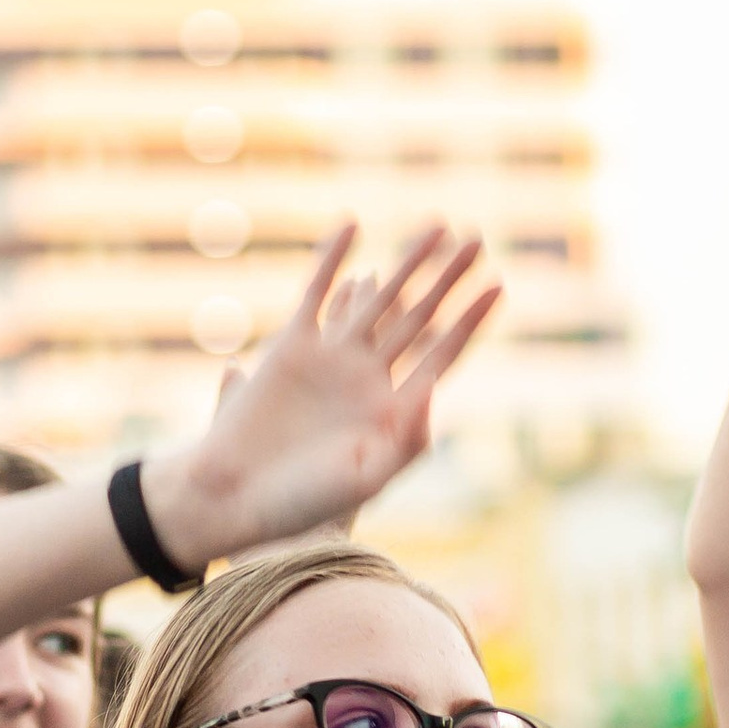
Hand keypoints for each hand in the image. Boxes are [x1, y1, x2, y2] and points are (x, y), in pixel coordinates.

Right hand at [148, 226, 498, 562]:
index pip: (440, 356)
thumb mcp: (364, 479)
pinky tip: (353, 224)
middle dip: (447, 280)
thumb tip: (432, 389)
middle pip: (417, 318)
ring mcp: (329, 360)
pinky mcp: (290, 347)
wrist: (231, 497)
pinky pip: (315, 293)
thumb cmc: (300, 503)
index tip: (497, 286)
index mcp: (390, 411)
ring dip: (407, 263)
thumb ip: (405, 441)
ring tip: (438, 225)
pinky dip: (332, 260)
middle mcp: (366, 379)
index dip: (468, 322)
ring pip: (376, 299)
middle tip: (478, 240)